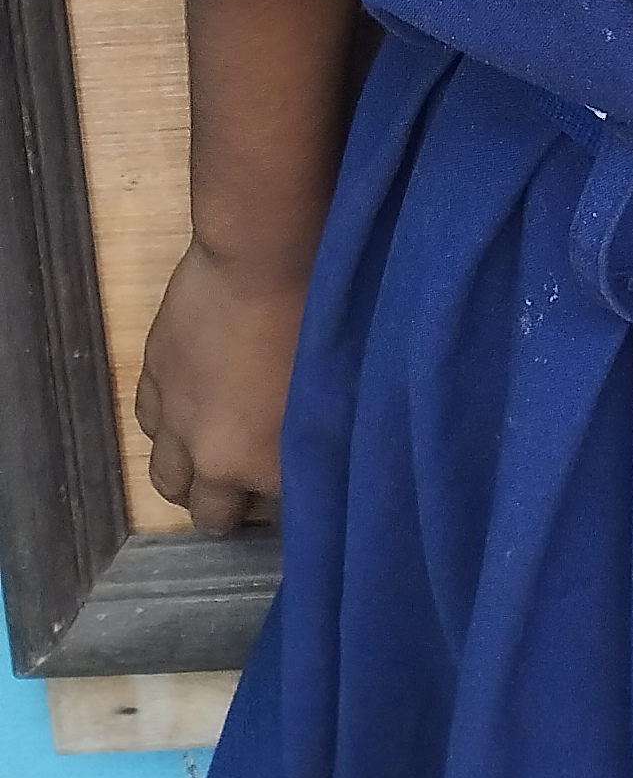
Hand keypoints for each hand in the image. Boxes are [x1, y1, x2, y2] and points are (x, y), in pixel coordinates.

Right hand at [135, 240, 309, 535]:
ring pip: (166, 478)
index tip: (295, 478)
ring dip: (188, 474)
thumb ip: (321, 439)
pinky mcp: (153, 375)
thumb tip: (318, 456)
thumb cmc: (318, 318)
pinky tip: (186, 405)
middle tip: (250, 473)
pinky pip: (149, 421)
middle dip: (228, 505)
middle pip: (208, 515)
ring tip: (211, 448)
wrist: (262, 260)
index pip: (272, 516)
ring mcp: (174, 418)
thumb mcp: (339, 391)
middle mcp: (210, 459)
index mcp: (264, 467)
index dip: (285, 499)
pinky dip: (166, 423)